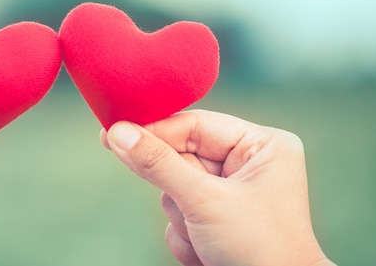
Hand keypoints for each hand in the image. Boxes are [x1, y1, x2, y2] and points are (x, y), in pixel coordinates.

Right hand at [101, 110, 333, 265]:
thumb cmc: (257, 250)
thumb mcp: (203, 201)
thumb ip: (158, 164)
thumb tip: (118, 132)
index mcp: (262, 145)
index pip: (195, 125)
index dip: (154, 129)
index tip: (113, 131)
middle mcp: (249, 164)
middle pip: (182, 156)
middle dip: (176, 188)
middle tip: (168, 194)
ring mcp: (233, 193)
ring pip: (177, 186)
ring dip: (182, 216)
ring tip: (205, 237)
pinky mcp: (219, 218)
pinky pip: (182, 211)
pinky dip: (186, 233)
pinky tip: (206, 250)